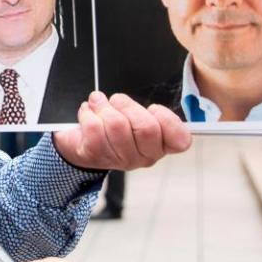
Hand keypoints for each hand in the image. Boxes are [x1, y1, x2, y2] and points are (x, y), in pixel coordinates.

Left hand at [53, 91, 190, 170]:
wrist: (81, 141)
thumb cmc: (115, 125)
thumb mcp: (138, 116)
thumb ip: (150, 113)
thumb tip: (155, 110)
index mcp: (161, 146)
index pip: (180, 141)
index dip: (167, 119)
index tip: (153, 108)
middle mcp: (144, 157)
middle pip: (147, 127)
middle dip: (127, 105)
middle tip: (116, 100)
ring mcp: (121, 160)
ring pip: (117, 124)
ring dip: (103, 105)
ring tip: (98, 103)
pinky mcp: (96, 156)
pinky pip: (94, 127)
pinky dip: (88, 113)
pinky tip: (88, 113)